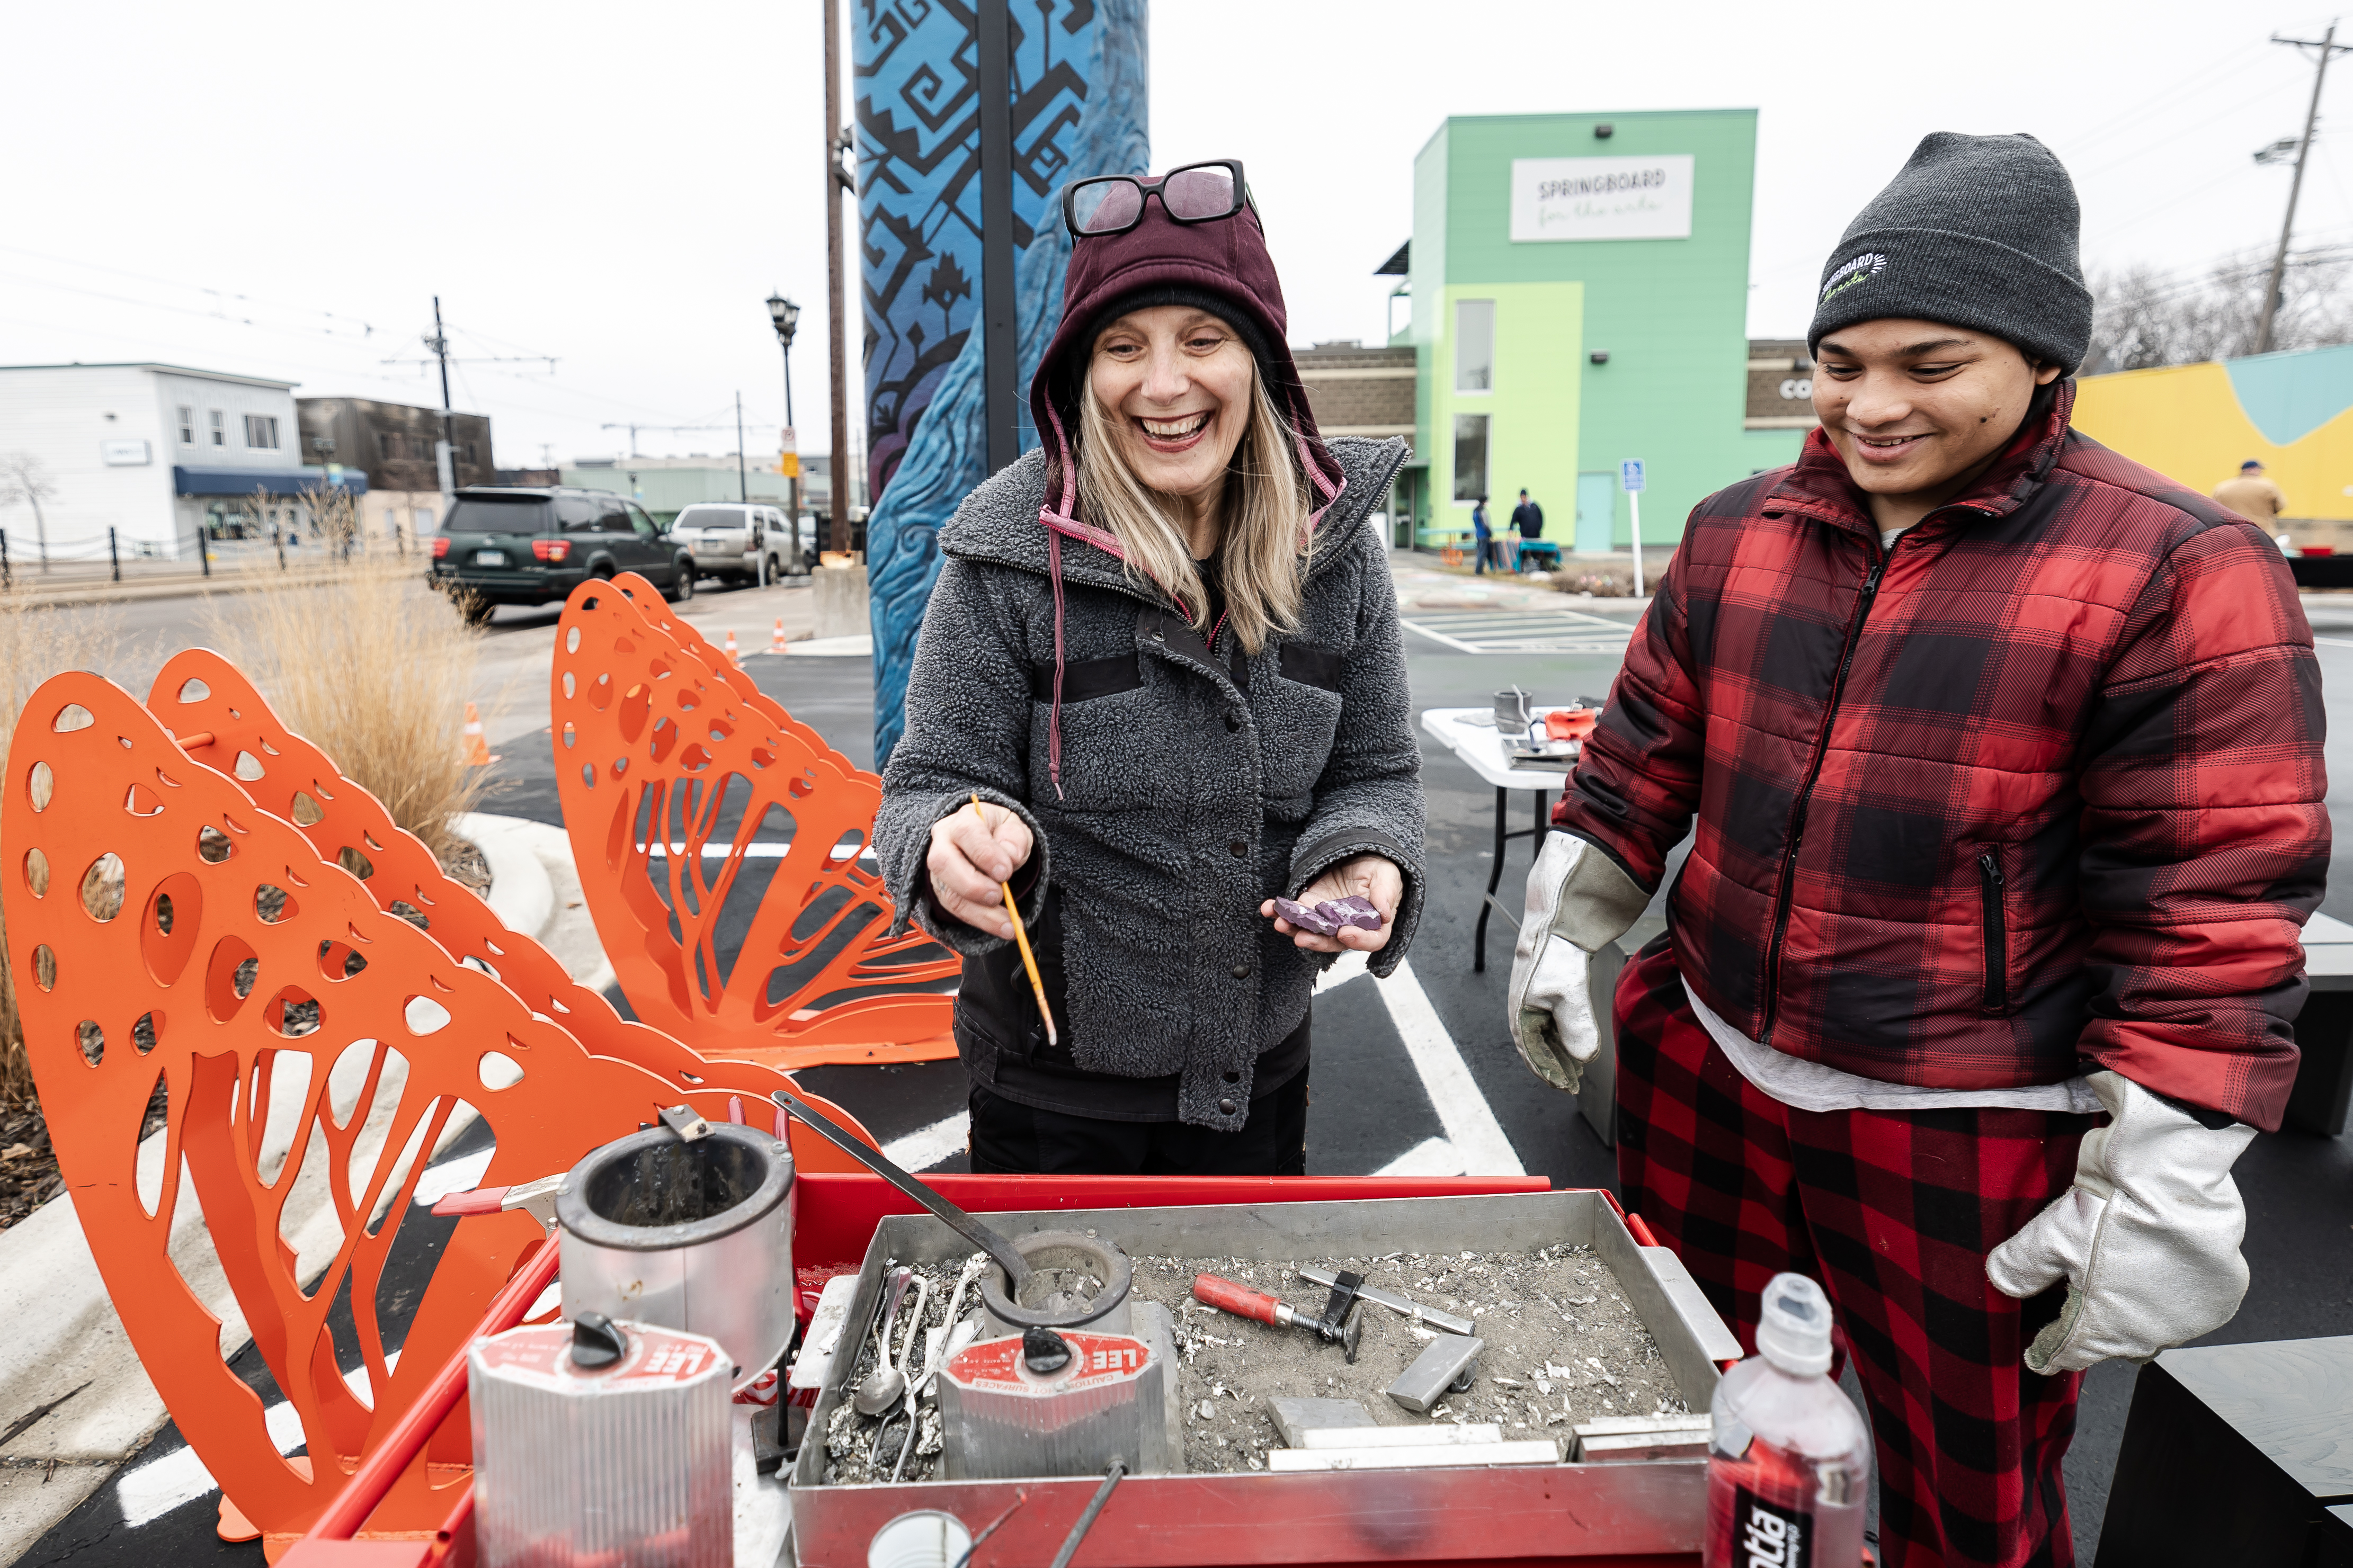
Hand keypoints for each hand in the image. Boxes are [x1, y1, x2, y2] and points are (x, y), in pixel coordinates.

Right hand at [925, 801, 1034, 939]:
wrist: (988, 842)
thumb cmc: (1001, 833)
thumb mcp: (1015, 828)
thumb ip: (1015, 838)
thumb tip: (1010, 856)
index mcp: (964, 819)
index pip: (967, 832)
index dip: (984, 854)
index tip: (1005, 872)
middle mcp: (943, 842)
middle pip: (944, 863)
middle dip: (973, 885)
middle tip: (999, 896)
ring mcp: (939, 869)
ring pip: (949, 893)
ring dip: (980, 913)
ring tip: (1008, 924)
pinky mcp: (942, 890)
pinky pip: (955, 910)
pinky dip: (980, 921)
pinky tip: (1001, 927)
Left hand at [1261, 856, 1401, 953]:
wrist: (1359, 856)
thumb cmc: (1378, 868)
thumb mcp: (1387, 874)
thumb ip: (1386, 892)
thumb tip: (1384, 914)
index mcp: (1375, 924)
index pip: (1371, 940)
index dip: (1358, 940)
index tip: (1344, 933)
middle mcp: (1350, 928)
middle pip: (1334, 941)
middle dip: (1315, 941)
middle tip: (1300, 937)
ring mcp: (1328, 920)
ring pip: (1310, 931)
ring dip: (1293, 929)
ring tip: (1279, 922)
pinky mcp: (1310, 908)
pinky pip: (1295, 914)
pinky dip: (1281, 912)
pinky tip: (1269, 908)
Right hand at [1506, 835, 1647, 1092]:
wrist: (1566, 889)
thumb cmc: (1556, 934)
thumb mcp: (1567, 987)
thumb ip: (1575, 1024)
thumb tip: (1583, 1056)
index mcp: (1521, 998)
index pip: (1528, 1044)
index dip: (1545, 1067)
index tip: (1564, 1085)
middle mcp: (1529, 989)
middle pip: (1537, 1034)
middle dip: (1554, 1059)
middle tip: (1574, 1080)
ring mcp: (1544, 977)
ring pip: (1550, 1019)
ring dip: (1563, 1042)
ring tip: (1579, 1060)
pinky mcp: (1561, 964)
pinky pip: (1561, 1003)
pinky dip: (1571, 1020)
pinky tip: (1582, 1023)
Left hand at [1985, 1070, 2256, 1373]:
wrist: (2174, 1177)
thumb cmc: (2111, 1209)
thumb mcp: (2050, 1235)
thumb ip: (2021, 1267)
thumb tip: (2001, 1283)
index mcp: (2104, 1329)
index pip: (2069, 1353)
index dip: (2049, 1352)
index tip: (2039, 1356)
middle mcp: (2149, 1334)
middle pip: (2113, 1345)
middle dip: (2094, 1333)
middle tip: (2076, 1314)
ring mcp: (2189, 1318)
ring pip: (2154, 1330)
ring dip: (2134, 1315)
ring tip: (2116, 1293)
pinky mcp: (2219, 1297)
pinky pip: (2190, 1309)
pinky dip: (2172, 1298)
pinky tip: (2157, 1278)